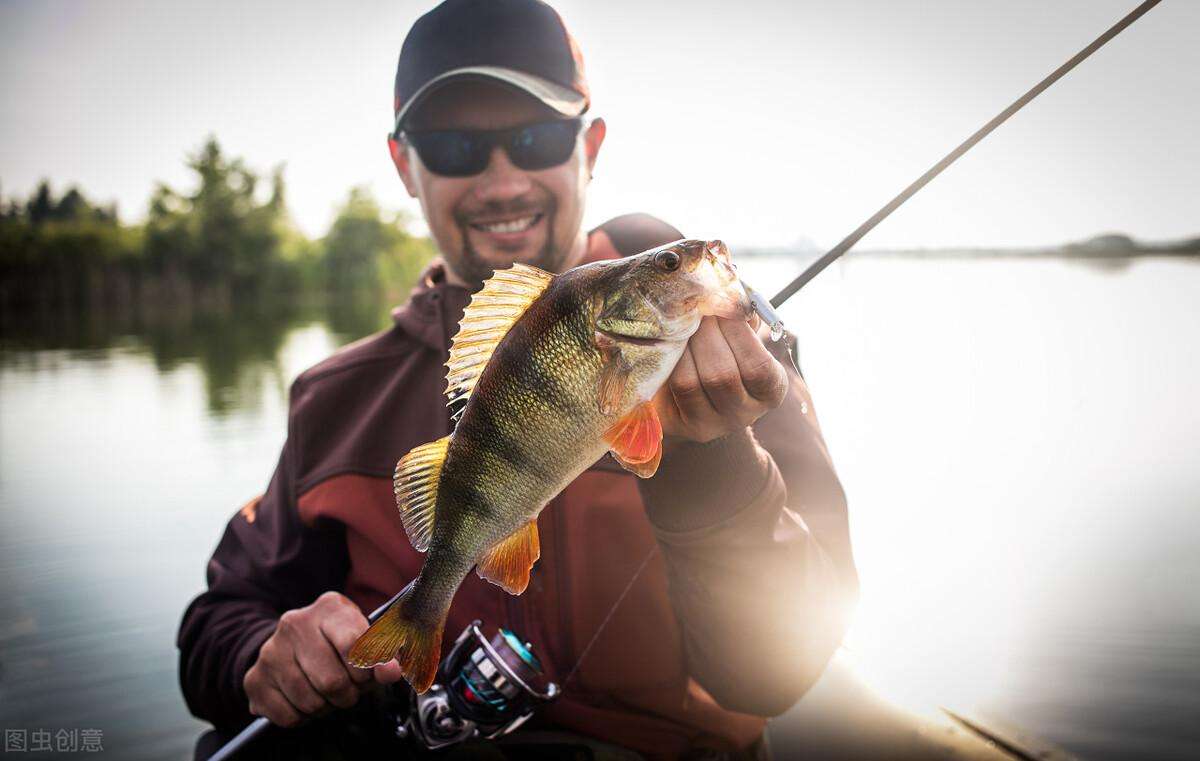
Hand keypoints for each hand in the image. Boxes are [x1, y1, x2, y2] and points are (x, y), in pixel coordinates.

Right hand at [244, 591, 402, 726]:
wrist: (292, 645)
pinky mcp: (255, 679)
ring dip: (326, 707)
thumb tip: (392, 671)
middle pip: (331, 681)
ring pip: (310, 701)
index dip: (367, 670)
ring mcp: (271, 651)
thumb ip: (383, 654)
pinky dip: (303, 717)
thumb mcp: (365, 640)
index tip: (373, 676)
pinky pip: (288, 717)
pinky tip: (305, 699)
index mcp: (329, 608)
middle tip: (348, 688)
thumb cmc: (338, 644)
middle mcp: (295, 623)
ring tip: (327, 693)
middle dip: (348, 694)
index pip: (353, 645)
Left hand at [655, 316, 787, 443]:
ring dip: (685, 345)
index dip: (738, 333)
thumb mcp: (741, 338)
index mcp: (770, 390)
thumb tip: (732, 296)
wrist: (693, 398)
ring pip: (694, 382)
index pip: (758, 367)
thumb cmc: (723, 355)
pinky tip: (671, 342)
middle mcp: (745, 414)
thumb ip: (743, 320)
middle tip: (695, 308)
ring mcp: (713, 424)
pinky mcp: (683, 423)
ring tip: (682, 323)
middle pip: (722, 375)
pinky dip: (672, 359)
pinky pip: (675, 387)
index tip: (722, 305)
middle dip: (706, 333)